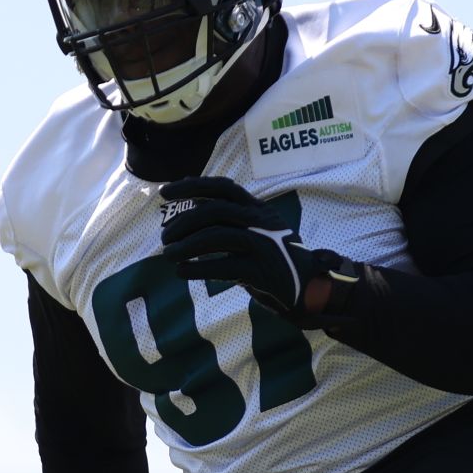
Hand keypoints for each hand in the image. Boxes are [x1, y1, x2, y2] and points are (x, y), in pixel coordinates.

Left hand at [159, 176, 316, 317]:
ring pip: (217, 236)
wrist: (308, 286)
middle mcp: (261, 221)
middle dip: (184, 222)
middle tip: (164, 238)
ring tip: (168, 256)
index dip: (192, 186)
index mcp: (257, 208)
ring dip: (186, 246)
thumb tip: (189, 192)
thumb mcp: (254, 229)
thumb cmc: (272, 257)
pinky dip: (199, 268)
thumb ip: (227, 215)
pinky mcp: (263, 271)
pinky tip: (182, 272)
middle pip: (215, 210)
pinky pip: (224, 266)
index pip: (223, 187)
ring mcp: (264, 245)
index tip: (165, 192)